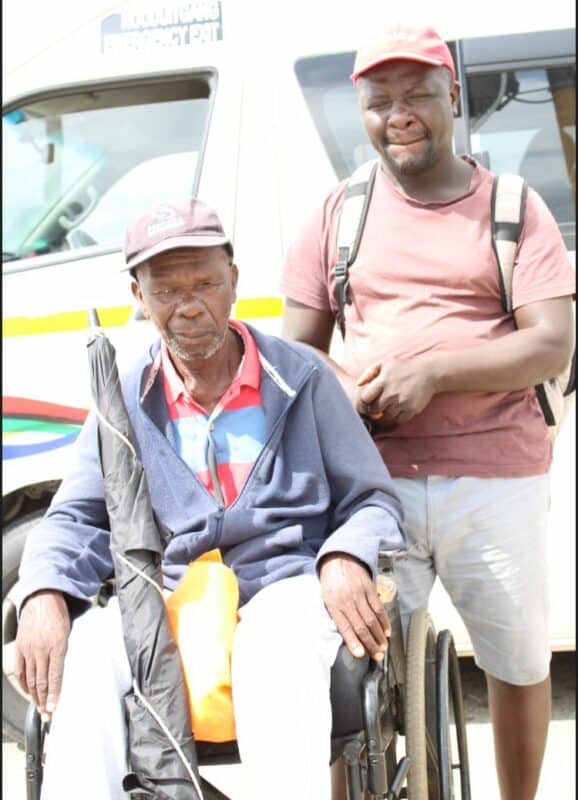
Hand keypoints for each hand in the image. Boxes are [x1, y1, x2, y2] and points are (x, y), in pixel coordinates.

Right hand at [14, 590, 70, 722]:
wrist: (42, 597)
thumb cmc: (60, 613)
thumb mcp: (71, 630)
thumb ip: (69, 649)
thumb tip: (74, 666)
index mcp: (58, 645)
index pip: (55, 676)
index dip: (54, 695)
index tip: (54, 710)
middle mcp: (42, 649)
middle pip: (42, 682)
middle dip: (45, 702)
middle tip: (48, 716)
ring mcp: (29, 649)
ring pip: (31, 679)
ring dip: (35, 696)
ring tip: (40, 709)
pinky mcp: (20, 647)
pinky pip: (20, 670)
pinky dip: (24, 683)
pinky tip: (28, 691)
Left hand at [319, 552, 390, 661]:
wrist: (339, 558)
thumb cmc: (331, 582)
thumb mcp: (326, 598)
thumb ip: (336, 615)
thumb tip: (347, 635)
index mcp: (334, 604)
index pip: (345, 626)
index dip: (353, 642)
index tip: (361, 654)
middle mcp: (348, 600)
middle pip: (361, 626)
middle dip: (370, 643)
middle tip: (378, 656)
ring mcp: (360, 594)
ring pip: (372, 619)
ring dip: (379, 635)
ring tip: (383, 647)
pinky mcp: (370, 589)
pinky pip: (378, 607)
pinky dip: (384, 621)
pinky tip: (387, 631)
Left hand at [355, 356, 437, 425]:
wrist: (429, 373)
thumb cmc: (404, 367)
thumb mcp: (385, 363)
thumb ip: (369, 372)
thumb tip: (358, 384)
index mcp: (383, 381)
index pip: (365, 398)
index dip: (362, 403)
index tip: (365, 404)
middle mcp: (391, 393)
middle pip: (374, 410)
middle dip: (372, 411)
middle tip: (374, 410)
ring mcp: (402, 402)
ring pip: (386, 417)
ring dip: (384, 416)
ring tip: (385, 411)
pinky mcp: (411, 409)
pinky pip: (399, 420)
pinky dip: (395, 419)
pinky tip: (396, 412)